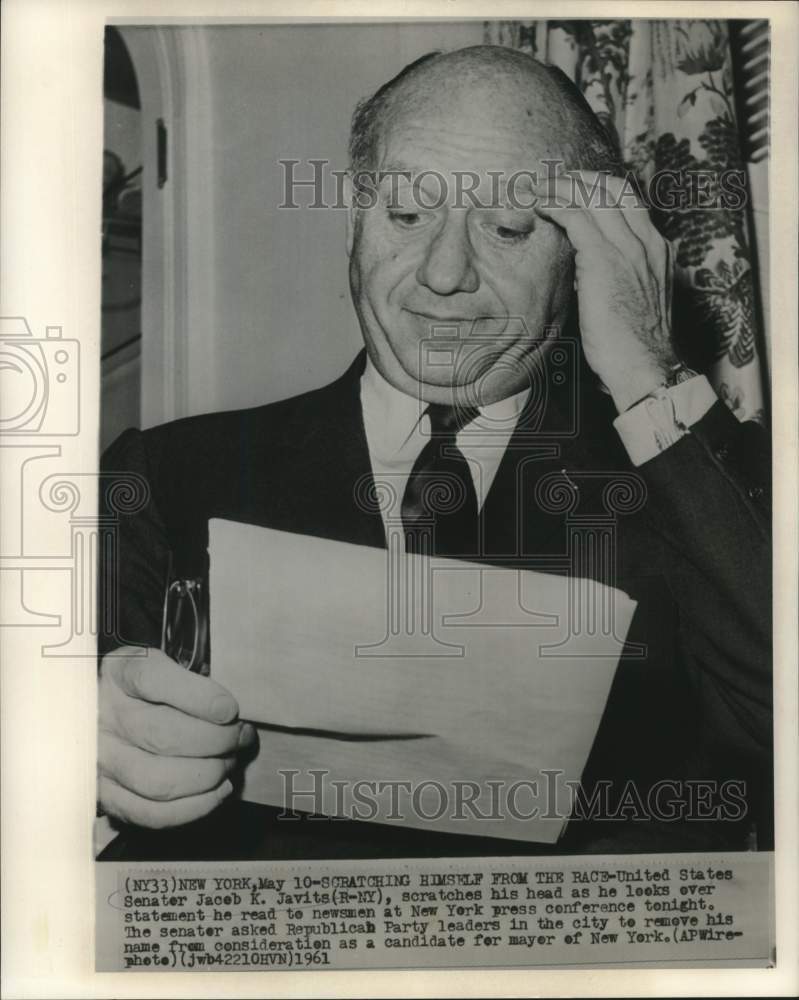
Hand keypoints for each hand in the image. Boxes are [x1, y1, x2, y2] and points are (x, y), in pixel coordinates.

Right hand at [98, 647, 256, 827]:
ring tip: (228, 762)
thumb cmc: (146, 689)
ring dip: (208, 775)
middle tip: (240, 736)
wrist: (101, 714)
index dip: (198, 697)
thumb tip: (230, 714)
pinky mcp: (108, 797)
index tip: (229, 709)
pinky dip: (195, 807)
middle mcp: (104, 718)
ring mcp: (102, 761)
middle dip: (216, 740)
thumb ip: (193, 681)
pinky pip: (152, 814)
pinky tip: (217, 790)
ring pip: (159, 781)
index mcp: (120, 673)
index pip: (152, 680)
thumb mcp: (164, 665)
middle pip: (163, 736)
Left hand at [534, 171, 677, 411]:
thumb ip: (614, 278)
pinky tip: (538, 204)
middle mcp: (647, 242)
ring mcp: (629, 248)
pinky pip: (577, 216)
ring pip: (594, 196)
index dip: (599, 190)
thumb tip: (584, 272)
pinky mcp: (605, 260)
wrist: (646, 367)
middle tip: (551, 181)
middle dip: (580, 179)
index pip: (630, 202)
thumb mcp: (630, 302)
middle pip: (613, 188)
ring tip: (537, 188)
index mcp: (657, 250)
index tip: (574, 191)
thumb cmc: (632, 347)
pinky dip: (555, 204)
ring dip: (562, 186)